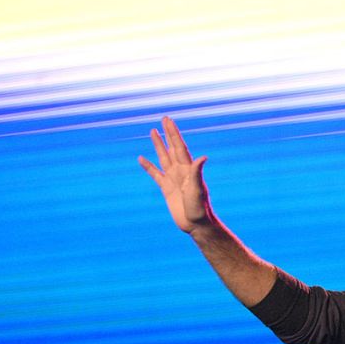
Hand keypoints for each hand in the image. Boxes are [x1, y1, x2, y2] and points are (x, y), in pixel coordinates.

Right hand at [138, 116, 211, 232]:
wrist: (196, 224)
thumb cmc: (199, 208)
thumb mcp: (198, 189)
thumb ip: (197, 172)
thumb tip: (203, 156)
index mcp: (188, 169)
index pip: (179, 146)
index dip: (173, 133)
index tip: (168, 120)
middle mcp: (181, 171)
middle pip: (171, 148)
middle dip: (168, 133)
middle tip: (164, 119)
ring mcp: (173, 179)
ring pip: (163, 157)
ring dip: (158, 145)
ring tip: (153, 132)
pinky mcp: (166, 189)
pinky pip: (155, 174)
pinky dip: (148, 166)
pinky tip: (141, 158)